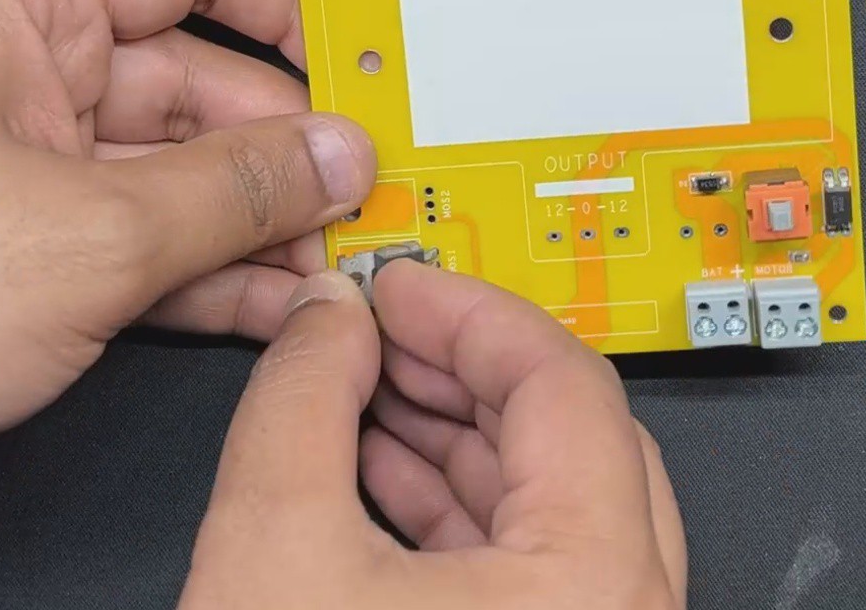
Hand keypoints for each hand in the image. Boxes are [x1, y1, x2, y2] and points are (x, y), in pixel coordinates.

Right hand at [182, 262, 686, 609]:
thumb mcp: (271, 550)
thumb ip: (298, 404)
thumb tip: (325, 322)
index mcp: (593, 581)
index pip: (563, 384)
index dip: (465, 312)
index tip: (400, 285)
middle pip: (571, 437)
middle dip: (460, 369)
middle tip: (382, 328)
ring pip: (552, 505)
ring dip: (454, 435)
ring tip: (362, 390)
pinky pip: (532, 568)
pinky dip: (458, 510)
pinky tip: (378, 473)